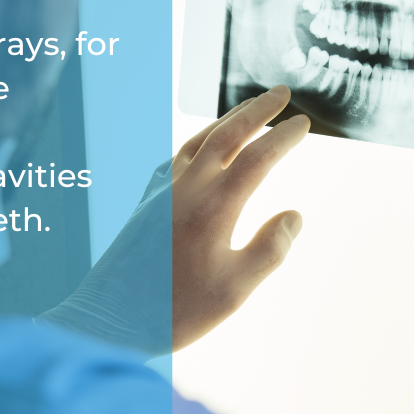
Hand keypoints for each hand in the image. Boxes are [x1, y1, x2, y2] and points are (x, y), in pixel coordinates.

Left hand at [170, 85, 309, 349]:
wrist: (110, 321)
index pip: (258, 158)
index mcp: (215, 206)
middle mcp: (186, 188)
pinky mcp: (144, 202)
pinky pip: (174, 158)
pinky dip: (196, 142)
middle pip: (227, 134)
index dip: (284, 137)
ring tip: (249, 109)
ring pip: (198, 140)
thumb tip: (294, 215)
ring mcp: (161, 191)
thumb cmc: (177, 311)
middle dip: (257, 109)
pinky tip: (200, 148)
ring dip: (227, 120)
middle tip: (282, 92)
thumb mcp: (236, 289)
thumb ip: (270, 248)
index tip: (303, 124)